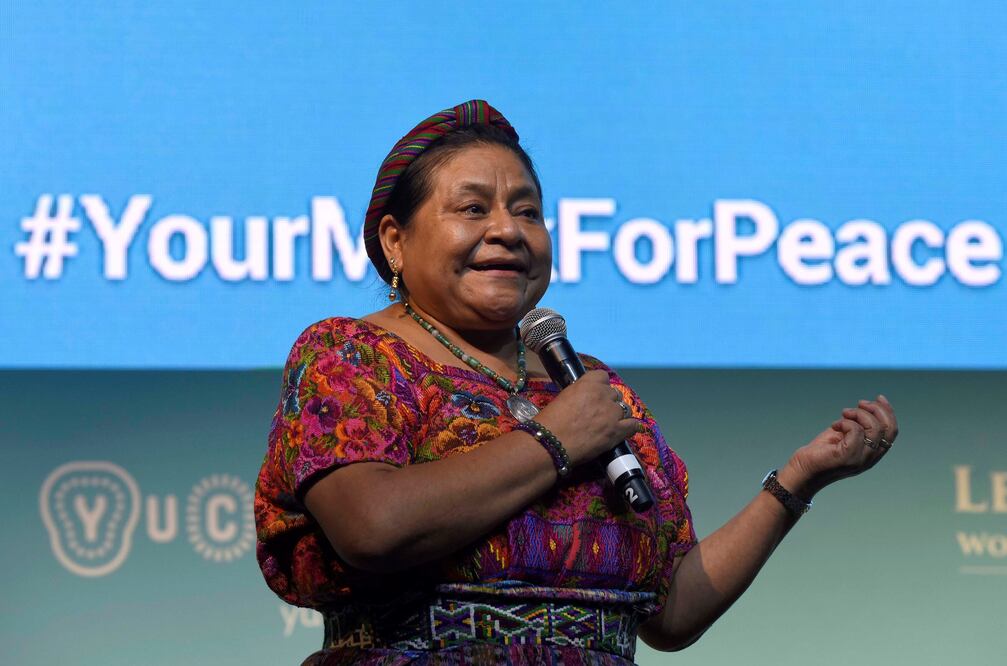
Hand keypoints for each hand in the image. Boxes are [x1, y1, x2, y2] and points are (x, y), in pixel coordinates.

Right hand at [534, 369, 639, 465]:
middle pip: (614, 393)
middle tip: (598, 413)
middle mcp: (604, 395)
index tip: (594, 394)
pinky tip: (623, 430)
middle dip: (608, 401)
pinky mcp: (617, 431)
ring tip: (608, 423)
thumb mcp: (563, 397)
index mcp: (588, 383)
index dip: (600, 386)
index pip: (603, 376)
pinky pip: (633, 425)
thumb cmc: (550, 421)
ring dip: (618, 414)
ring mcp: (612, 413)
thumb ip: (579, 394)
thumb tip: (584, 400)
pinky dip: (630, 427)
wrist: (552, 443)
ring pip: (625, 408)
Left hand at [782, 395, 898, 497]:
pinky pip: (857, 431)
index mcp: (872, 453)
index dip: (888, 412)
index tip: (878, 398)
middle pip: (889, 429)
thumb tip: (867, 406)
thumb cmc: (821, 452)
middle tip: (859, 403)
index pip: (892, 432)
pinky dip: (846, 422)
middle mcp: (870, 458)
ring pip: (875, 428)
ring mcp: (861, 459)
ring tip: (844, 414)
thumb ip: (858, 426)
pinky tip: (835, 425)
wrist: (802, 470)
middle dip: (877, 410)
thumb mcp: (844, 435)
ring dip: (859, 414)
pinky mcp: (848, 457)